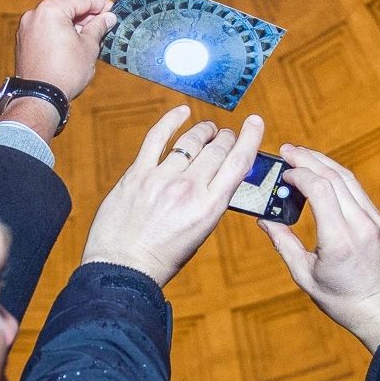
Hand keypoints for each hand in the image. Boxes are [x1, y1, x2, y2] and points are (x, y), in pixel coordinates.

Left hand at [14, 0, 114, 99]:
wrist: (40, 97)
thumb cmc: (65, 72)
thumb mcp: (88, 47)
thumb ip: (98, 27)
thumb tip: (108, 18)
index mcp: (51, 10)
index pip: (81, 0)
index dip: (101, 5)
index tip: (113, 10)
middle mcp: (34, 14)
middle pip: (67, 9)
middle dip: (87, 17)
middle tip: (105, 26)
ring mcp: (26, 28)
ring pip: (56, 20)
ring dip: (74, 26)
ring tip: (91, 38)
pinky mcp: (23, 42)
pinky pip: (46, 31)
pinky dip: (60, 34)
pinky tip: (74, 45)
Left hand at [82, 106, 263, 287]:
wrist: (124, 268)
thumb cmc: (162, 257)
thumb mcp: (200, 232)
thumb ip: (210, 202)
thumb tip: (218, 177)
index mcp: (209, 207)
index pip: (238, 162)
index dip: (250, 137)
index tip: (255, 122)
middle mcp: (189, 189)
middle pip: (216, 149)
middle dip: (225, 137)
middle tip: (225, 136)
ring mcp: (161, 179)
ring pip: (190, 141)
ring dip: (203, 130)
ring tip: (207, 129)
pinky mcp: (137, 174)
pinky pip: (157, 138)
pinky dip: (171, 120)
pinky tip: (181, 112)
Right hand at [258, 145, 379, 352]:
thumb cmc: (342, 300)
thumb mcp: (305, 276)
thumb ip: (283, 244)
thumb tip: (265, 220)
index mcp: (338, 239)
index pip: (320, 189)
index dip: (299, 174)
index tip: (282, 173)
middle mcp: (359, 224)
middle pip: (333, 176)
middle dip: (308, 159)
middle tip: (286, 149)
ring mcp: (373, 220)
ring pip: (348, 178)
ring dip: (323, 162)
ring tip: (301, 155)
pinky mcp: (379, 221)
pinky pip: (356, 189)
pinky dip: (336, 176)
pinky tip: (321, 174)